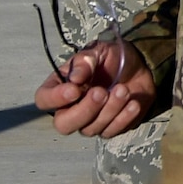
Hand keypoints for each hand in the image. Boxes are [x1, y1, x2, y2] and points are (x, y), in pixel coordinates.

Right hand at [33, 41, 156, 138]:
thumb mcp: (97, 51)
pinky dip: (123, 117)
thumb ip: (85, 62)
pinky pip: (110, 131)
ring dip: (109, 109)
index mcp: (60, 86)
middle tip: (101, 92)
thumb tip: (74, 79)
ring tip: (123, 89)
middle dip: (84, 110)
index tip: (74, 89)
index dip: (55, 98)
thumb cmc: (111, 58)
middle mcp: (70, 108)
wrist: (138, 68)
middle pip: (63, 124)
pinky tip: (132, 103)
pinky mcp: (108, 128)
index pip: (44, 99)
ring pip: (90, 128)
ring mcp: (89, 121)